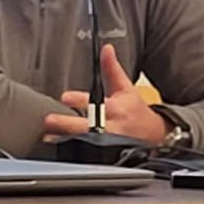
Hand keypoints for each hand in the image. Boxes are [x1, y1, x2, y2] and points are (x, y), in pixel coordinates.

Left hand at [43, 44, 167, 144]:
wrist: (154, 136)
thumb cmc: (135, 110)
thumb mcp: (125, 88)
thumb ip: (112, 69)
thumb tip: (106, 48)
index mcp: (116, 108)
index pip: (97, 103)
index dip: (80, 100)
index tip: (65, 97)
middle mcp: (112, 126)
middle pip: (89, 126)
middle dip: (69, 124)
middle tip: (50, 120)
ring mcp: (109, 143)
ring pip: (86, 143)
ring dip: (67, 139)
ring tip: (49, 136)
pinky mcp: (106, 155)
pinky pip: (88, 155)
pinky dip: (74, 153)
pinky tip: (61, 149)